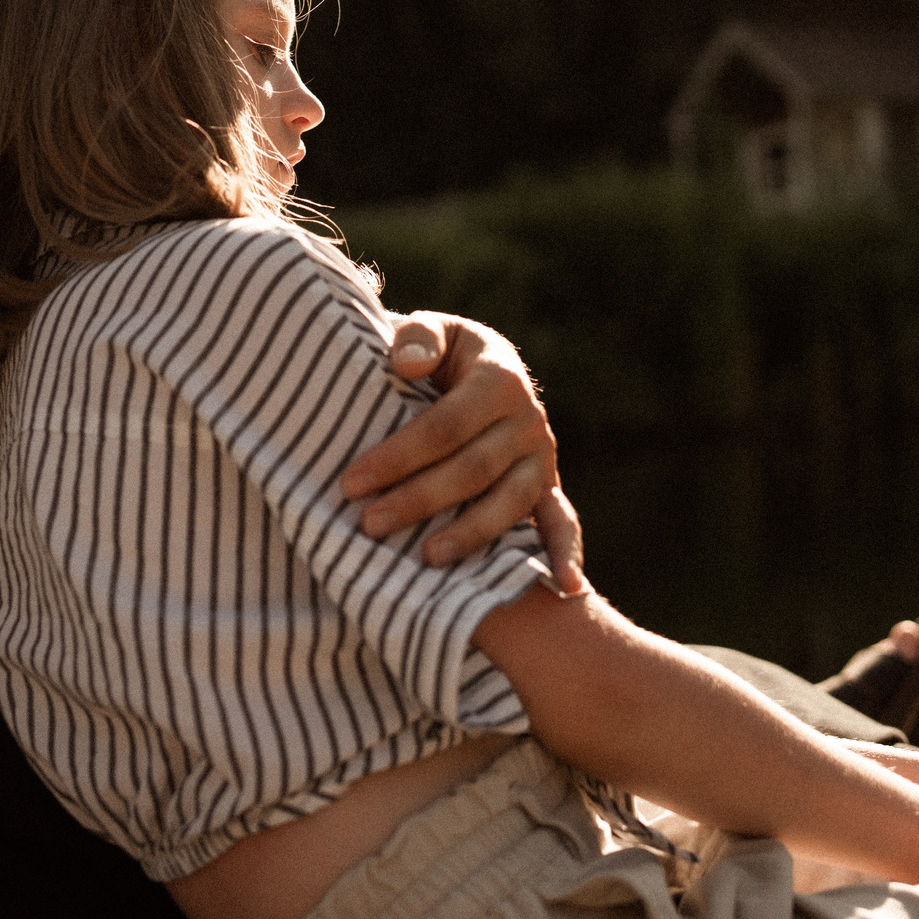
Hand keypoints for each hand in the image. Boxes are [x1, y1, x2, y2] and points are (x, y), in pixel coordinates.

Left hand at [338, 312, 586, 590]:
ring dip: (470, 534)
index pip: (443, 426)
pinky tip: (567, 589)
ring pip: (510, 503)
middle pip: (472, 469)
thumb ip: (418, 337)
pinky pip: (562, 522)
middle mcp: (528, 420)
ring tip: (426, 559)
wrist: (479, 369)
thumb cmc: (439, 354)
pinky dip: (566, 554)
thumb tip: (404, 363)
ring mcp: (542, 458)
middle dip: (419, 500)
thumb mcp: (432, 330)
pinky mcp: (549, 487)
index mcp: (499, 378)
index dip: (397, 456)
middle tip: (370, 525)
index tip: (351, 482)